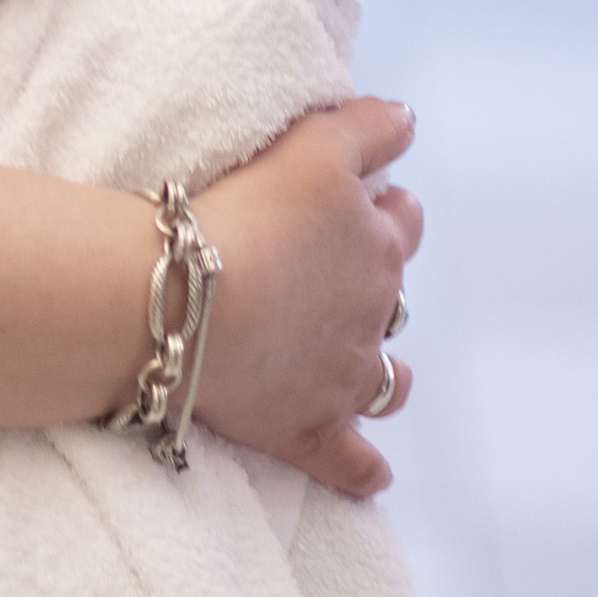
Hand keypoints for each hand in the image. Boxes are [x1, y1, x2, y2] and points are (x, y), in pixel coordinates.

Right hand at [186, 97, 422, 498]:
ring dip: (381, 373)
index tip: (357, 206)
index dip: (381, 211)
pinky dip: (362, 470)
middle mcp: (370, 312)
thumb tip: (410, 121)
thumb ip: (367, 128)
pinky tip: (370, 475)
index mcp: (374, 244)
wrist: (187, 301)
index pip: (400, 219)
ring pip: (388, 381)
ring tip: (358, 366)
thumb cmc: (243, 216)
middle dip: (375, 285)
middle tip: (333, 276)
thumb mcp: (312, 146)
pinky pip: (349, 461)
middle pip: (392, 295)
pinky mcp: (306, 428)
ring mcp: (343, 377)